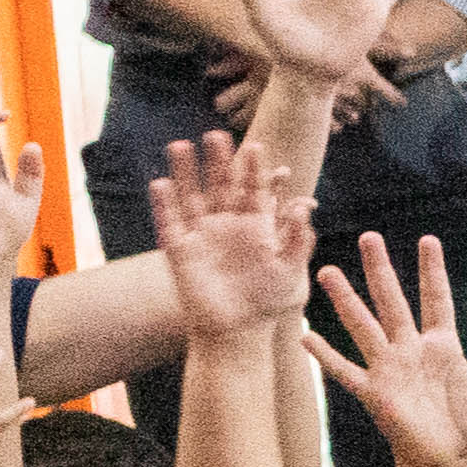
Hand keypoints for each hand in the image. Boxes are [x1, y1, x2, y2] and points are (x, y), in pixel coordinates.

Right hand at [135, 133, 303, 335]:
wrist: (237, 331)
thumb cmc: (267, 303)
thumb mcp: (291, 271)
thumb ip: (298, 241)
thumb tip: (305, 207)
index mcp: (254, 226)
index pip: (253, 190)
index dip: (254, 170)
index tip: (258, 147)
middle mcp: (226, 225)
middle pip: (221, 186)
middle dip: (219, 161)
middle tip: (218, 135)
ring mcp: (202, 236)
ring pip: (192, 196)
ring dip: (186, 172)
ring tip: (181, 145)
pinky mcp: (180, 251)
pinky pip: (170, 223)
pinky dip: (164, 204)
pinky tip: (160, 182)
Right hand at [299, 236, 466, 466]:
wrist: (454, 462)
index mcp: (441, 345)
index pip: (435, 298)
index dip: (432, 270)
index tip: (427, 239)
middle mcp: (411, 350)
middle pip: (393, 302)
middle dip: (381, 271)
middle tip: (370, 237)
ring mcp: (389, 369)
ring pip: (364, 326)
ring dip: (346, 301)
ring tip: (327, 272)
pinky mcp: (375, 393)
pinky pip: (345, 371)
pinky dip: (325, 356)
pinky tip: (304, 336)